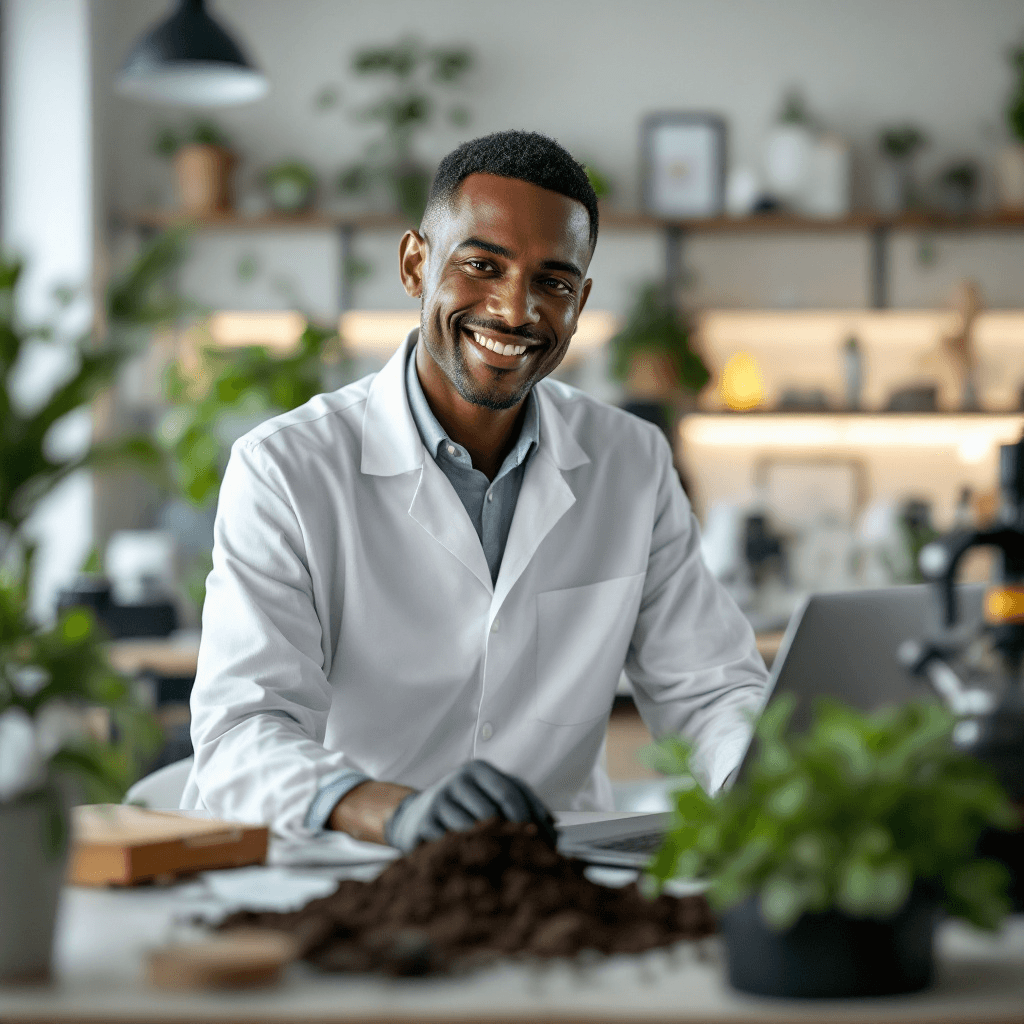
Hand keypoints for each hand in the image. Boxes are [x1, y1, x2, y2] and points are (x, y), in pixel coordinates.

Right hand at [383, 759, 556, 852]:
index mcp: (479, 770)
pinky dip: (466, 857)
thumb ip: (521, 803)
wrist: (415, 815)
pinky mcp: (424, 825)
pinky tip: (476, 866)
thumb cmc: (465, 806)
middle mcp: (458, 781)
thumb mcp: (490, 794)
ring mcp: (439, 801)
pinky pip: (451, 845)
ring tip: (504, 865)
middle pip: (492, 812)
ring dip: (489, 850)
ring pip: (471, 830)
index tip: (545, 842)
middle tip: (527, 859)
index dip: (530, 819)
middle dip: (512, 837)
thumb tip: (553, 826)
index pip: (510, 792)